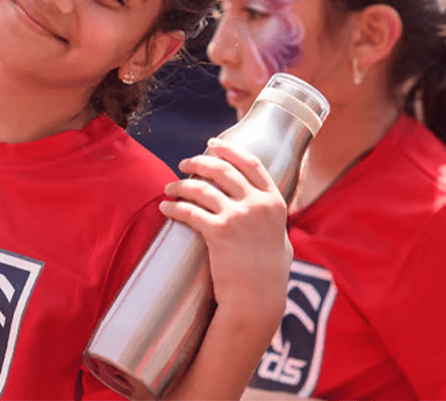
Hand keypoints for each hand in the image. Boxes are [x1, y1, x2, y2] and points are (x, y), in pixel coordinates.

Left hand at [161, 139, 291, 326]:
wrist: (258, 300)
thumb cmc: (268, 275)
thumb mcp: (279, 238)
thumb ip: (270, 217)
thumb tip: (261, 202)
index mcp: (275, 202)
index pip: (251, 163)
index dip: (229, 150)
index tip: (212, 144)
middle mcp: (258, 204)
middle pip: (222, 169)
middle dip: (198, 162)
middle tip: (183, 164)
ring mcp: (239, 217)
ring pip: (201, 188)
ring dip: (180, 184)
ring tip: (169, 187)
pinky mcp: (219, 232)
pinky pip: (189, 211)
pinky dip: (173, 207)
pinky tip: (165, 208)